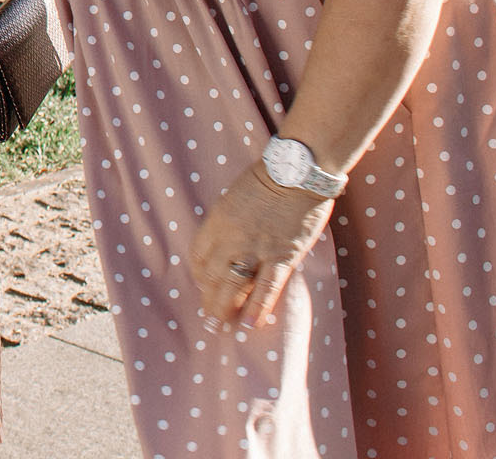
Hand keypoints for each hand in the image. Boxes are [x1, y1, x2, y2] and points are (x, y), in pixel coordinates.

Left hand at [189, 159, 336, 327]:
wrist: (297, 171)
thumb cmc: (267, 179)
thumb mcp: (235, 197)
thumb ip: (228, 223)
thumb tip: (225, 246)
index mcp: (217, 220)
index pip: (198, 255)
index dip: (198, 274)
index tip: (202, 284)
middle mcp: (231, 237)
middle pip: (211, 275)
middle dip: (209, 297)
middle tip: (210, 315)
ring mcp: (256, 248)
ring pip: (233, 285)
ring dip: (225, 308)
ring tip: (223, 325)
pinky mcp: (282, 255)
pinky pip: (267, 286)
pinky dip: (258, 306)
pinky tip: (251, 323)